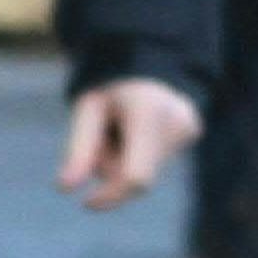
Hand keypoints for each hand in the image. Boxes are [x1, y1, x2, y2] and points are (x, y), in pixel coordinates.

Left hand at [60, 74, 201, 206]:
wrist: (148, 54)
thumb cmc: (110, 83)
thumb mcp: (88, 110)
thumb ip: (79, 149)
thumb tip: (65, 188)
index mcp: (146, 112)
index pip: (134, 177)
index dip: (111, 197)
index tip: (87, 203)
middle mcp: (175, 122)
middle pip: (137, 175)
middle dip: (113, 168)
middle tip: (103, 137)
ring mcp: (188, 127)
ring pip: (148, 170)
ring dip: (126, 159)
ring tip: (123, 126)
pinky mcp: (192, 131)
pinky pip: (158, 159)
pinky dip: (141, 152)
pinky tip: (140, 126)